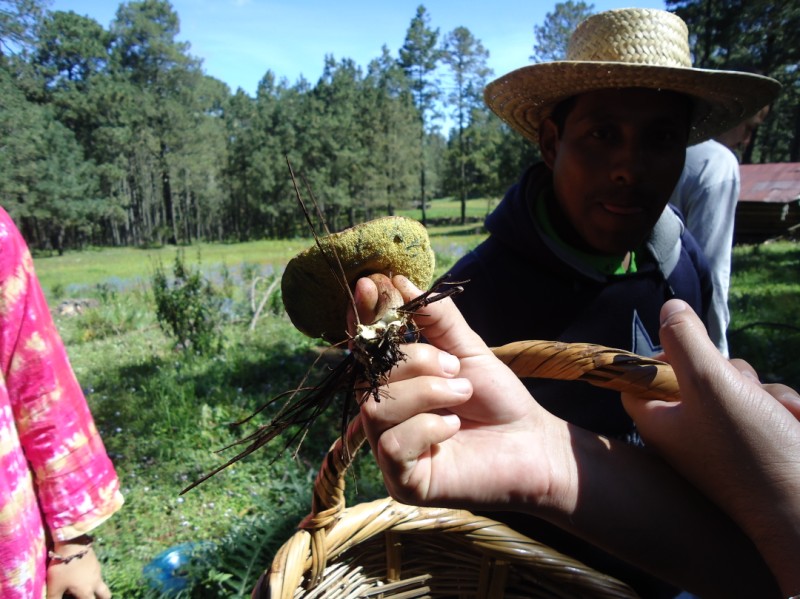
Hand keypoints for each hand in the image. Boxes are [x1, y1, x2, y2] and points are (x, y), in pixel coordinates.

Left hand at [46, 540, 110, 598]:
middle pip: (105, 595)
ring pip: (101, 583)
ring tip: (85, 587)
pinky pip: (97, 573)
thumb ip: (54, 598)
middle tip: (94, 597)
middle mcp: (95, 583)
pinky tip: (82, 574)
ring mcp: (97, 571)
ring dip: (96, 587)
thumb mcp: (54, 586)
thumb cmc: (63, 568)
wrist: (72, 544)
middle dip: (102, 598)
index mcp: (86, 592)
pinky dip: (92, 577)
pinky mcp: (95, 562)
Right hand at [353, 275, 574, 513]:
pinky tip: (454, 428)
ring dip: (426, 393)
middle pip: (369, 376)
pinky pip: (391, 445)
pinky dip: (428, 428)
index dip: (364, 318)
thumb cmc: (497, 399)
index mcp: (395, 383)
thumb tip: (398, 280)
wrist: (533, 444)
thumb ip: (434, 320)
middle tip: (457, 370)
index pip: (365, 348)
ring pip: (376, 408)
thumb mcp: (466, 350)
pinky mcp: (403, 481)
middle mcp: (386, 415)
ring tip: (461, 395)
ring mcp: (390, 450)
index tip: (369, 285)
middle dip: (418, 363)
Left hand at [621, 299, 799, 595]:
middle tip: (739, 389)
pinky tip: (792, 421)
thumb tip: (668, 309)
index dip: (658, 357)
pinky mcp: (757, 443)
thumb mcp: (711, 384)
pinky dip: (780, 407)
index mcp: (659, 422)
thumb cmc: (752, 450)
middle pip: (695, 374)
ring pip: (737, 386)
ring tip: (775, 413)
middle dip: (729, 371)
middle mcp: (687, 432)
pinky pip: (763, 405)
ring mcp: (723, 439)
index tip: (686, 349)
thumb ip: (686, 342)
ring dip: (762, 390)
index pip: (638, 379)